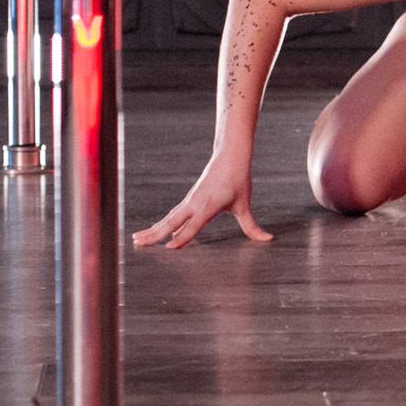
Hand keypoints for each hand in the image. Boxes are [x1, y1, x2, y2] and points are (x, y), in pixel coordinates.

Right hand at [131, 150, 271, 249]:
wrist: (230, 157)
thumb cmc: (238, 180)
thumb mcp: (245, 205)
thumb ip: (252, 226)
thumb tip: (268, 238)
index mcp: (207, 207)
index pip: (192, 226)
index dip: (182, 238)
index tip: (169, 249)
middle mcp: (194, 204)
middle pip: (171, 222)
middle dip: (154, 234)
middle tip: (137, 243)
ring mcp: (190, 201)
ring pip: (168, 218)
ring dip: (153, 229)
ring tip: (137, 238)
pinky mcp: (189, 199)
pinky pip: (173, 213)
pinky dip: (162, 223)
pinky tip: (156, 230)